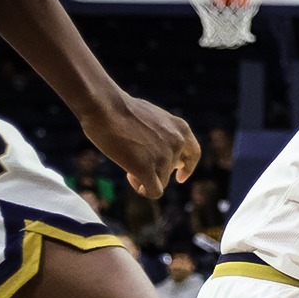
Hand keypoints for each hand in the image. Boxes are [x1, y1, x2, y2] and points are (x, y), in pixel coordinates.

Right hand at [81, 92, 199, 199]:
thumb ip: (164, 134)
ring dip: (145, 178)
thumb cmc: (121, 108)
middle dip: (154, 169)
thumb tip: (169, 157)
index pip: (193, 154)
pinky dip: (143, 190)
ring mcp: (163, 157)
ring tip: (127, 165)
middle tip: (133, 159)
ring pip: (161, 181)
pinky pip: (153, 191)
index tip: (179, 177)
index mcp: (180, 128)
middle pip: (170, 170)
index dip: (187, 168)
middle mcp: (176, 143)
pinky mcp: (146, 168)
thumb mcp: (153, 117)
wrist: (104, 106)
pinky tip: (131, 178)